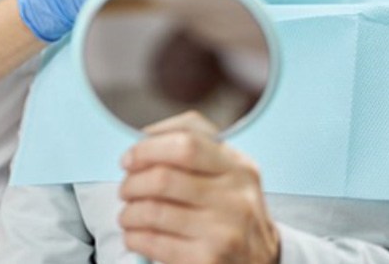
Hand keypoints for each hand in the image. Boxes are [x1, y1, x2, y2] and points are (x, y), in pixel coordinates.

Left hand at [119, 112, 279, 263]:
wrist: (262, 261)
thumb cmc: (233, 211)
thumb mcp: (230, 173)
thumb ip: (196, 146)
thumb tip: (146, 136)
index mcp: (238, 168)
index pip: (186, 143)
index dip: (148, 148)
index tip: (130, 158)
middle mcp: (235, 197)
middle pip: (163, 178)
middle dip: (132, 183)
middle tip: (126, 190)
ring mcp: (224, 231)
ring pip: (153, 211)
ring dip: (129, 213)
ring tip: (128, 215)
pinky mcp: (209, 259)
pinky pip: (154, 242)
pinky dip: (134, 237)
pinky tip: (135, 236)